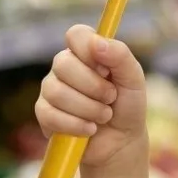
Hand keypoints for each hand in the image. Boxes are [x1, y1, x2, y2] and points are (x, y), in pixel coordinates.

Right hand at [36, 25, 147, 167]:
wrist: (121, 142)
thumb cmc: (127, 106)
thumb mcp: (133, 80)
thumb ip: (120, 56)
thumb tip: (97, 42)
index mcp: (86, 52)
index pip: (75, 34)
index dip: (89, 49)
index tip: (106, 68)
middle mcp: (64, 67)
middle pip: (63, 63)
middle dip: (94, 86)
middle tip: (111, 97)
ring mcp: (51, 89)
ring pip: (57, 92)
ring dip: (89, 109)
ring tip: (104, 115)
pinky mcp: (44, 113)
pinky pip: (51, 115)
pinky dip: (77, 125)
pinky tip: (90, 129)